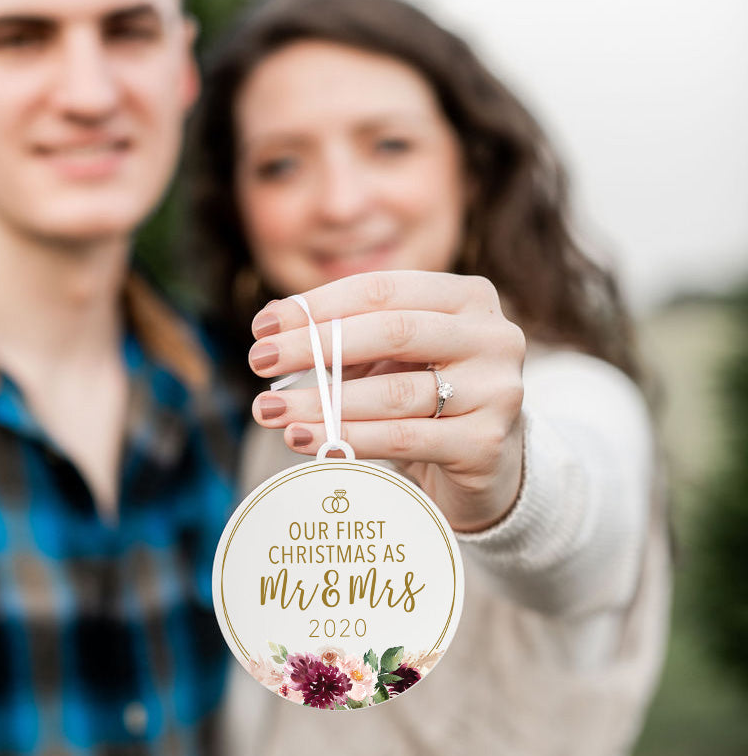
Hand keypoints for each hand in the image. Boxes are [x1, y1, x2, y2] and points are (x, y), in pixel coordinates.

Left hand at [247, 271, 525, 532]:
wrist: (488, 467)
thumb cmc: (429, 400)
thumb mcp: (392, 358)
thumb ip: (344, 334)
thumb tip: (273, 319)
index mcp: (469, 298)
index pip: (383, 289)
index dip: (318, 305)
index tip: (262, 327)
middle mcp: (493, 336)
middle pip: (392, 332)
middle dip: (315, 346)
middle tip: (259, 361)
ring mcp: (497, 391)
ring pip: (395, 392)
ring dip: (321, 402)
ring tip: (270, 410)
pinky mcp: (485, 443)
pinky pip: (404, 438)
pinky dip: (348, 438)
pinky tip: (304, 439)